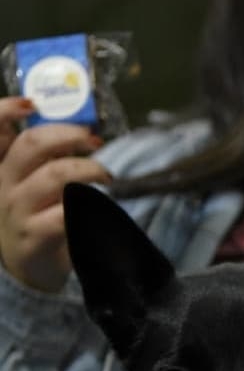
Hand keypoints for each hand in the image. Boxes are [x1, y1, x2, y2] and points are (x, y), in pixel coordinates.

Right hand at [0, 98, 111, 291]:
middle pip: (31, 146)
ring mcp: (16, 210)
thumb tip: (80, 126)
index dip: (4, 111)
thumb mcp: (32, 181)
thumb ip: (44, 155)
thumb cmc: (36, 214)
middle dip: (67, 134)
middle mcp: (3, 183)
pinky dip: (88, 204)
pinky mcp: (34, 235)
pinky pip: (65, 213)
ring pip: (54, 176)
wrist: (30, 266)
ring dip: (87, 169)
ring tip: (105, 174)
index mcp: (2, 165)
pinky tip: (100, 205)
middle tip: (93, 138)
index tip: (30, 104)